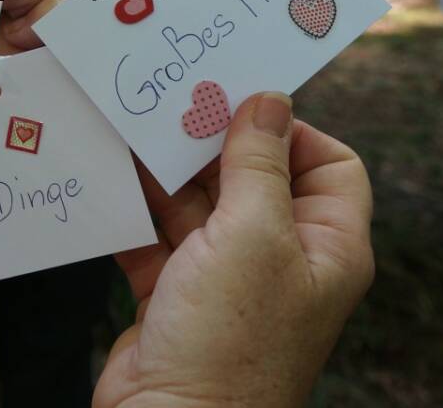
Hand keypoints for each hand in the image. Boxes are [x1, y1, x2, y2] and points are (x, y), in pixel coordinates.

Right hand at [93, 93, 374, 407]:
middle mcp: (282, 258)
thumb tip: (270, 100)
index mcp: (325, 245)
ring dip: (169, 175)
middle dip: (215, 144)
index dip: (290, 131)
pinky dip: (137, 211)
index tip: (239, 104)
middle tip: (175, 108)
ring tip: (136, 135)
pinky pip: (158, 236)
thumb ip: (258, 163)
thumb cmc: (231, 342)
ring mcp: (227, 278)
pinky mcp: (176, 294)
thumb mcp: (252, 234)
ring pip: (201, 204)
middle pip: (257, 176)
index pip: (330, 165)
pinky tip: (112, 181)